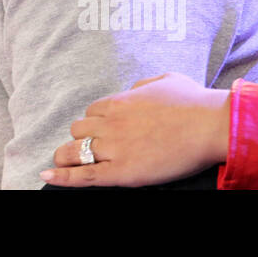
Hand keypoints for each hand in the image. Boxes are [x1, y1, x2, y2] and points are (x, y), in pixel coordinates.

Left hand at [40, 73, 230, 187]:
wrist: (210, 125)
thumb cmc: (194, 103)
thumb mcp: (165, 80)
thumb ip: (144, 85)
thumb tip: (135, 90)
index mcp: (119, 101)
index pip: (92, 112)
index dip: (95, 122)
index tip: (100, 130)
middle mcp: (110, 122)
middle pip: (80, 130)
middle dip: (82, 138)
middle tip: (85, 147)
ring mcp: (114, 147)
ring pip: (75, 150)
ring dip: (67, 156)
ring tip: (62, 162)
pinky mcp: (121, 172)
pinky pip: (84, 175)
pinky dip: (62, 177)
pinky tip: (47, 176)